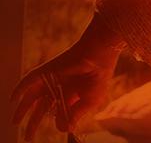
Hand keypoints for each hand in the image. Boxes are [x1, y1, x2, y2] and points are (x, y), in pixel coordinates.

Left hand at [11, 15, 124, 140]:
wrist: (98, 55)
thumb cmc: (99, 77)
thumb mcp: (90, 102)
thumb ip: (75, 115)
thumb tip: (64, 129)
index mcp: (73, 94)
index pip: (60, 111)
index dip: (61, 121)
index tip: (65, 126)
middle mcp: (60, 87)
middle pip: (42, 108)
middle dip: (34, 123)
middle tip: (28, 138)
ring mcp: (52, 79)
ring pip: (33, 96)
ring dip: (22, 109)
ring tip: (15, 122)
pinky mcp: (46, 71)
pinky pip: (29, 80)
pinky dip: (19, 89)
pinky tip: (13, 99)